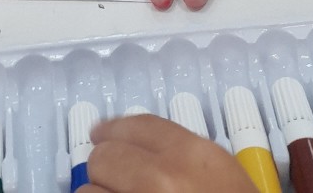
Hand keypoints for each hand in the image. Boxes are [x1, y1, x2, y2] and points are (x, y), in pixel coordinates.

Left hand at [86, 115, 252, 192]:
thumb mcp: (223, 181)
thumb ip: (184, 160)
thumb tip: (139, 152)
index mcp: (195, 157)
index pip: (138, 126)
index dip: (114, 130)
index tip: (100, 134)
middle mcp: (163, 178)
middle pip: (105, 156)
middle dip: (107, 169)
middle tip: (117, 182)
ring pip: (89, 191)